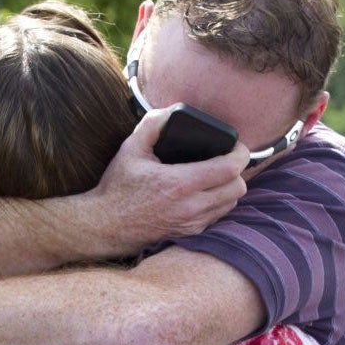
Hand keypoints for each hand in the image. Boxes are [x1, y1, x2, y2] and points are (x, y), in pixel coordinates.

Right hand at [87, 108, 249, 254]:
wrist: (105, 225)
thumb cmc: (117, 188)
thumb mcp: (130, 149)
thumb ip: (153, 124)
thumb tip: (172, 111)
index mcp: (179, 183)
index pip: (230, 169)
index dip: (240, 153)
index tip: (235, 145)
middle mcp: (190, 206)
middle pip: (238, 188)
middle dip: (237, 171)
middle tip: (226, 159)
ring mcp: (191, 223)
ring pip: (231, 203)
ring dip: (229, 188)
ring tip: (217, 176)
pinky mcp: (189, 233)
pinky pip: (217, 216)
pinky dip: (218, 203)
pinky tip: (205, 193)